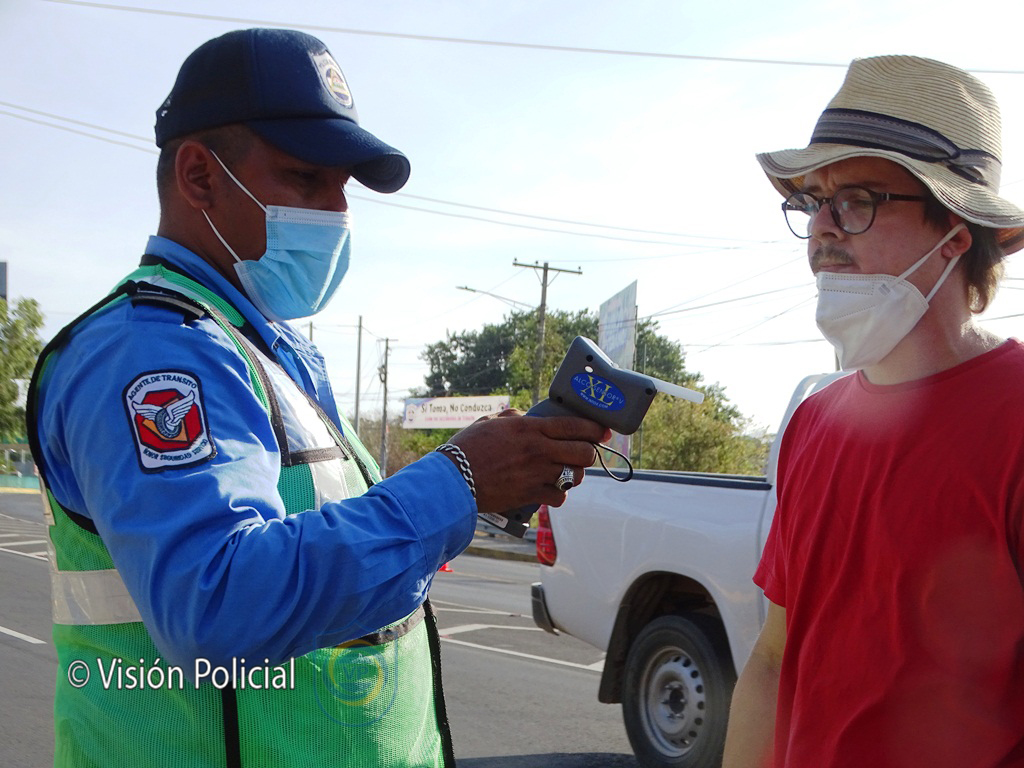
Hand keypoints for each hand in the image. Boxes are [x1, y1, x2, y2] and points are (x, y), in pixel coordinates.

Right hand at [443, 410, 610, 514]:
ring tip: (567, 472)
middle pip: (583, 452)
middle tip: (583, 453)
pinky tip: (552, 490)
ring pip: (575, 475)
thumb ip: (513, 418)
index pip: (573, 426)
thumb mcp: (489, 422)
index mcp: (529, 428)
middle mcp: (538, 450)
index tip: (601, 431)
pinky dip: (559, 495)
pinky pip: (560, 496)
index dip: (594, 429)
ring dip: (574, 474)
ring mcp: (536, 474)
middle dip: (588, 452)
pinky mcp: (531, 495)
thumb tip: (526, 417)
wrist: (452, 480)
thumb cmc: (466, 449)